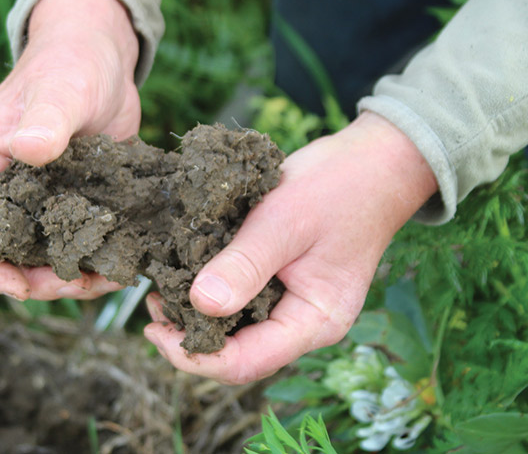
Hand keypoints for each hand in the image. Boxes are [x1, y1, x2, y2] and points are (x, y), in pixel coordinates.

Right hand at [0, 0, 139, 300]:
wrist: (101, 55)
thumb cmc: (71, 61)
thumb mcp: (62, 87)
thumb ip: (46, 117)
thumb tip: (30, 149)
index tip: (18, 287)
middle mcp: (1, 186)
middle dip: (32, 280)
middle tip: (76, 285)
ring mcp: (34, 197)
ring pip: (36, 257)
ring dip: (66, 276)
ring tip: (105, 278)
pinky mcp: (68, 200)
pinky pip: (70, 242)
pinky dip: (91, 259)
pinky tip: (121, 263)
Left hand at [143, 112, 437, 383]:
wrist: (374, 164)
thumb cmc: (338, 188)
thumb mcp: (285, 221)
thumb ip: (245, 264)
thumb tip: (199, 304)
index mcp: (314, 321)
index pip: (246, 363)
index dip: (194, 357)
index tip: (154, 330)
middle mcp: (303, 324)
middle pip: (238, 355)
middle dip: (190, 338)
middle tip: (152, 302)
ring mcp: (294, 307)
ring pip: (237, 331)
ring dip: (197, 316)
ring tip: (162, 288)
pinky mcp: (283, 286)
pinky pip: (242, 303)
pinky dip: (211, 294)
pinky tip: (186, 273)